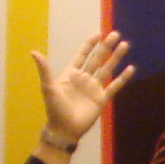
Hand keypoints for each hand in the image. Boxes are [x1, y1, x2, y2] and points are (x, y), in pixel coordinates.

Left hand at [33, 29, 131, 147]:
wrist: (64, 130)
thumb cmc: (55, 109)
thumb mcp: (48, 87)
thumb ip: (44, 70)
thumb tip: (33, 52)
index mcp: (71, 73)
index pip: (82, 55)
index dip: (90, 44)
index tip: (98, 33)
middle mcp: (84, 78)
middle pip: (97, 59)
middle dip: (106, 47)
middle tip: (115, 34)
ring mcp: (94, 88)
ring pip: (107, 69)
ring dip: (116, 57)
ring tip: (125, 45)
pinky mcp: (102, 99)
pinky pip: (114, 86)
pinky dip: (122, 78)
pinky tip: (130, 68)